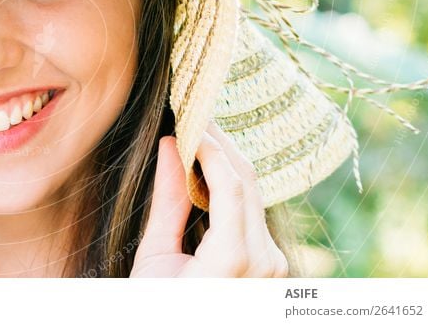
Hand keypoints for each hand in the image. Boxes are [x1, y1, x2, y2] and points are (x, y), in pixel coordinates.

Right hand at [130, 122, 288, 276]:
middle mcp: (262, 260)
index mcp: (232, 261)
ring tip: (199, 139)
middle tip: (194, 119)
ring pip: (254, 195)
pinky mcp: (272, 265)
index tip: (188, 122)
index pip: (229, 185)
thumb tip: (171, 146)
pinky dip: (233, 188)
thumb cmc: (157, 309)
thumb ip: (167, 202)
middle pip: (247, 183)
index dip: (209, 147)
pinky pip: (254, 213)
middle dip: (220, 146)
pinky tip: (211, 172)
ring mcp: (272, 264)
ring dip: (228, 163)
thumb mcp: (155, 258)